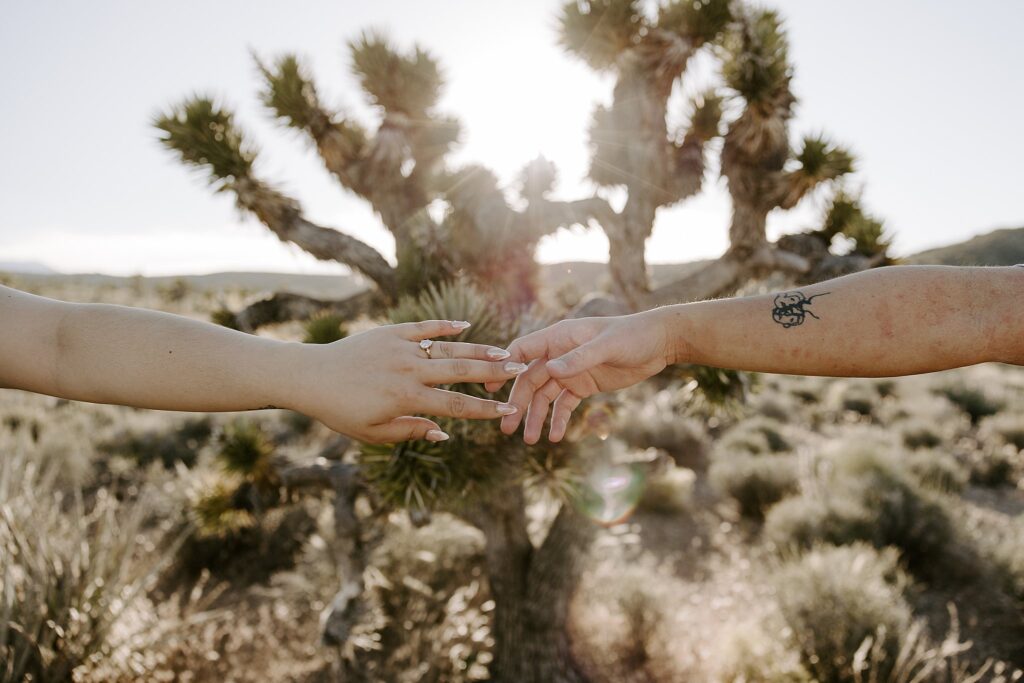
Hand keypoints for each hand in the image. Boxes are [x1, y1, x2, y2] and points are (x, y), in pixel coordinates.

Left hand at [289, 320, 525, 442]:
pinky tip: (466, 327)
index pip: (456, 406)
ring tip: (504, 351)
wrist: (310, 376)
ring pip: (448, 348)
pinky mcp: (391, 332)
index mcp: (406, 399)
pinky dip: (445, 327)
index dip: (485, 410)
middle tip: (519, 370)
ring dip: (478, 350)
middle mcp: (409, 371)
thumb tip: (444, 431)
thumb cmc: (340, 411)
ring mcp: (401, 348)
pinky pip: (424, 327)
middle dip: (492, 372)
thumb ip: (411, 431)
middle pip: (461, 372)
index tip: (509, 409)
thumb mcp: (373, 433)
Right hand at [488, 309, 674, 443]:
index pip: (523, 350)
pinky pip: (564, 405)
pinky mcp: (583, 385)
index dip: (504, 366)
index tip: (489, 386)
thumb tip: (551, 369)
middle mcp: (559, 354)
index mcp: (559, 337)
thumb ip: (579, 358)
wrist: (659, 343)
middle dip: (518, 403)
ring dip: (535, 417)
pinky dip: (558, 420)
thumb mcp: (607, 346)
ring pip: (544, 396)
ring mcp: (570, 371)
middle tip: (507, 427)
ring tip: (529, 440)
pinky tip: (555, 437)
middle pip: (530, 379)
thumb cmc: (632, 335)